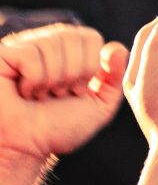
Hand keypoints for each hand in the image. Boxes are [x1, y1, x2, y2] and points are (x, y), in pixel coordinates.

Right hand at [0, 24, 127, 160]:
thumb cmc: (58, 128)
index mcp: (70, 52)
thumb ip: (115, 78)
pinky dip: (32, 79)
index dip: (90, 66)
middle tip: (58, 94)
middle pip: (74, 36)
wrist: (25, 148)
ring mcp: (23, 47)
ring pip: (52, 43)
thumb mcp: (99, 106)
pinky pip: (30, 54)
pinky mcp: (4, 55)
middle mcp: (47, 43)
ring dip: (52, 79)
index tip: (77, 90)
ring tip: (41, 95)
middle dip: (73, 72)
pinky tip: (24, 91)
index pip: (91, 37)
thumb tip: (118, 47)